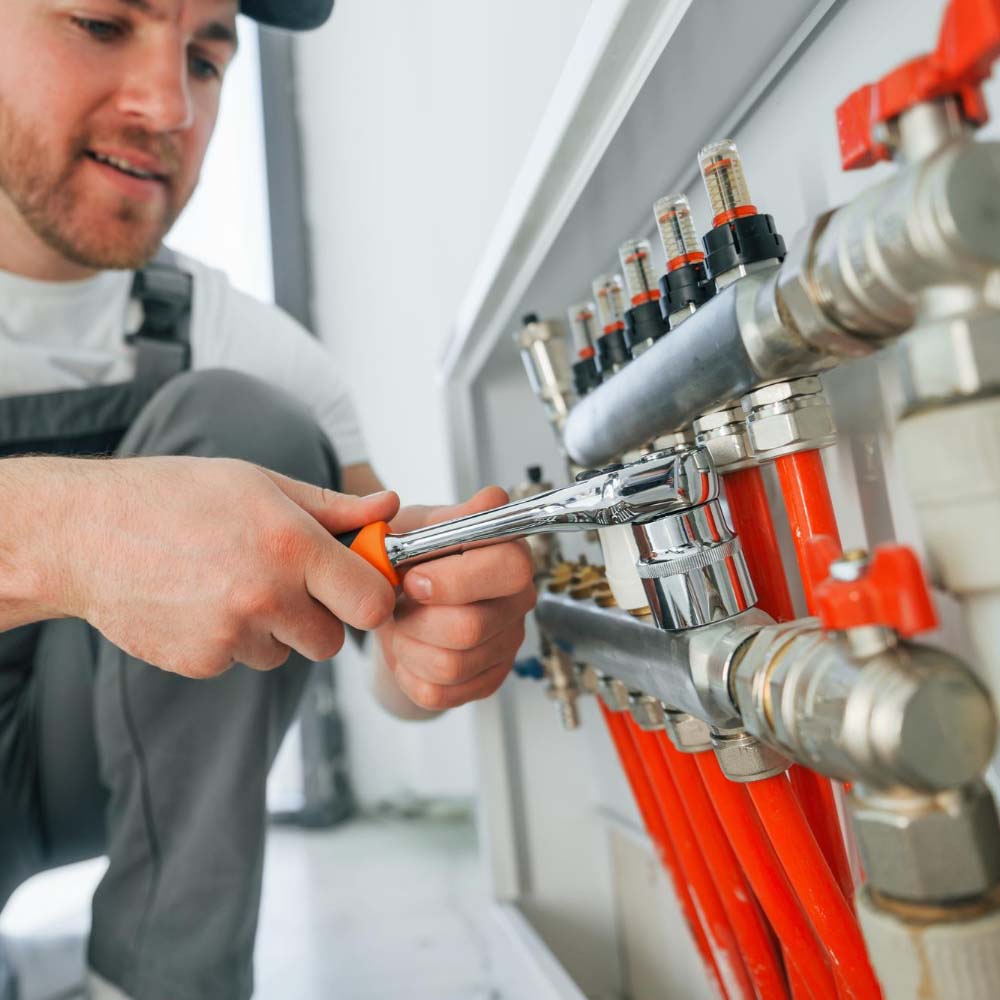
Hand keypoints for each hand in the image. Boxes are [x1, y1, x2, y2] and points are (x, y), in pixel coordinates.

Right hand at [1, 456, 399, 677]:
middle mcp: (266, 596)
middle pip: (332, 641)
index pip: (372, 603)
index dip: (371, 598)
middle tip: (289, 587)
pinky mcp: (201, 662)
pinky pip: (240, 661)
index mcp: (291, 546)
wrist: (86, 534)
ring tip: (229, 584)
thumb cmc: (174, 497)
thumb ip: (332, 507)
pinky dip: (230, 642)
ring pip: (284, 653)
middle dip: (320, 619)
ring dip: (271, 630)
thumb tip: (387, 508)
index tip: (357, 588)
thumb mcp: (259, 483)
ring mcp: (232, 635)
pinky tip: (200, 603)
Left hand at [376, 486, 535, 711]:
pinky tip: (409, 648)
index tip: (414, 579)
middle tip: (399, 603)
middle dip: (417, 619)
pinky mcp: (486, 680)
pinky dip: (408, 673)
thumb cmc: (412, 558)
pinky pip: (438, 693)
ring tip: (400, 624)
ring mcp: (505, 644)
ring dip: (408, 645)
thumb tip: (492, 499)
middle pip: (470, 628)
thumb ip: (448, 517)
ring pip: (450, 665)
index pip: (509, 569)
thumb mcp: (419, 526)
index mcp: (509, 555)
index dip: (455, 580)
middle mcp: (517, 601)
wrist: (395, 602)